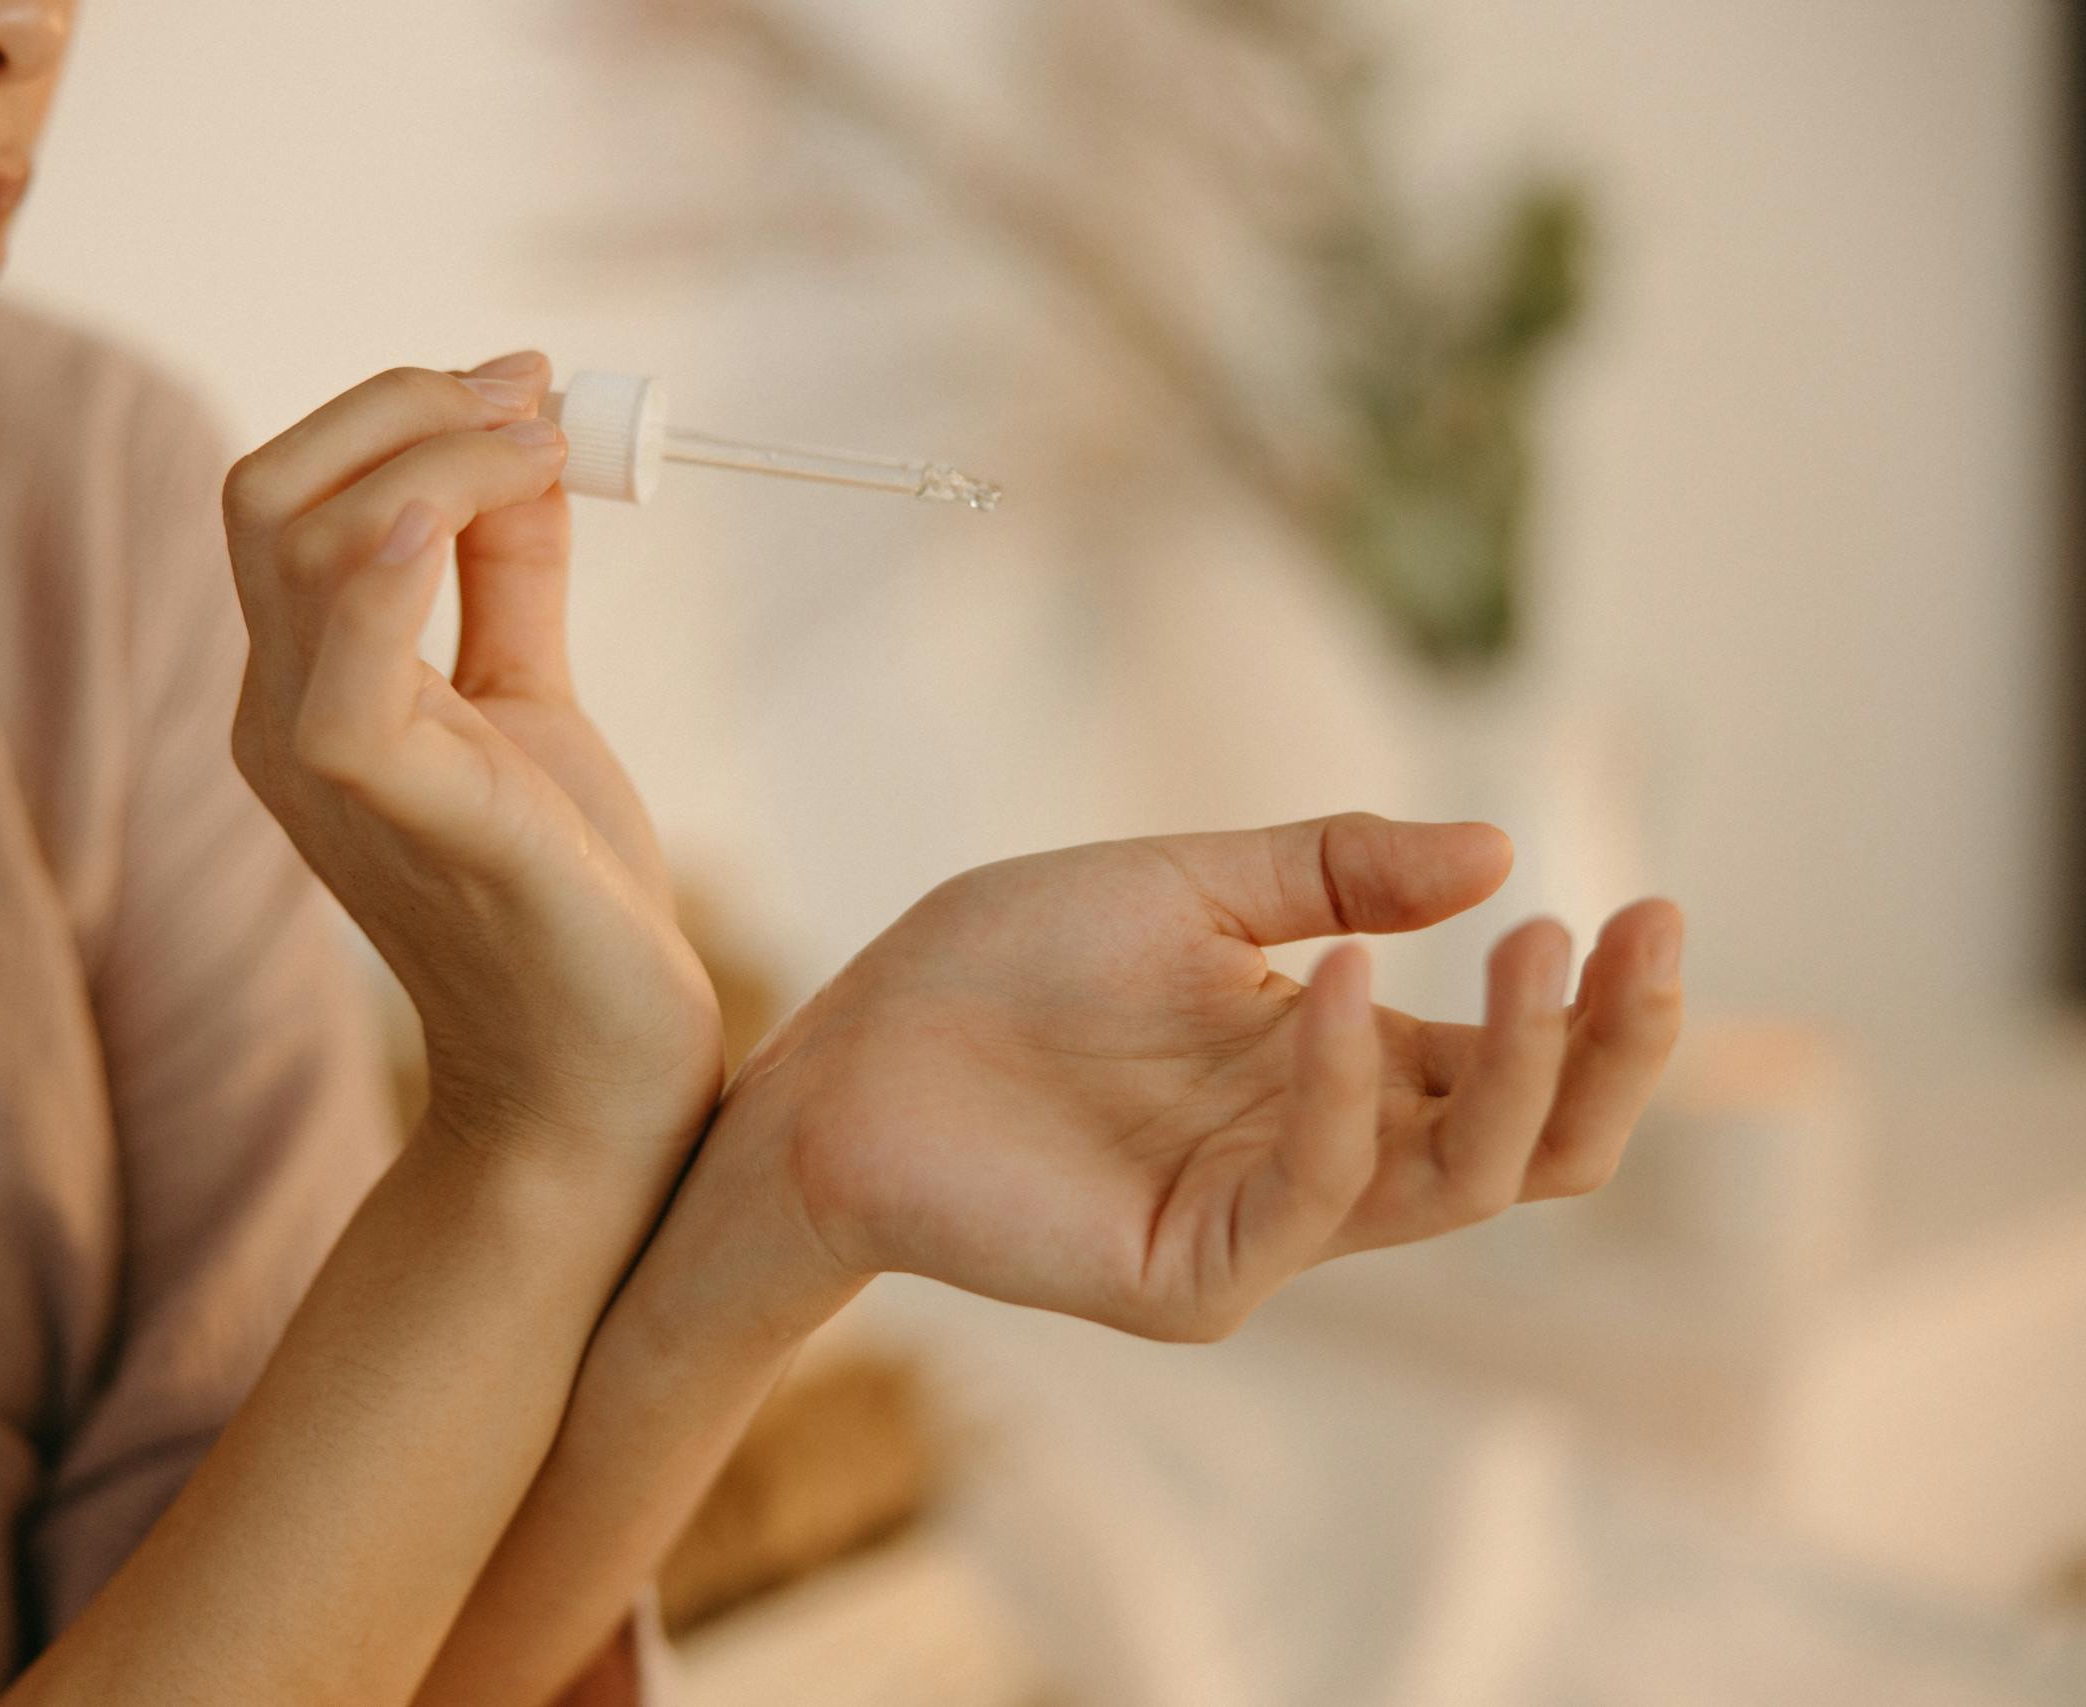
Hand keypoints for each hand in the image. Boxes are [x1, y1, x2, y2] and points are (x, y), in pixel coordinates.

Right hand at [222, 352, 719, 1170]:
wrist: (595, 1072)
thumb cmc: (565, 895)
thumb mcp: (534, 702)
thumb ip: (509, 581)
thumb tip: (528, 450)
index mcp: (309, 687)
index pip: (296, 496)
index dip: (404, 411)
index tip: (534, 388)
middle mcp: (282, 716)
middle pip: (273, 491)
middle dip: (408, 404)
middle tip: (541, 401)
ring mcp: (319, 765)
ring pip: (301, 541)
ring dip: (438, 454)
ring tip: (550, 445)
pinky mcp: (393, 810)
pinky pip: (346, 672)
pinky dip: (397, 563)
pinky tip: (470, 508)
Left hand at [707, 814, 1683, 1340]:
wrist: (849, 1053)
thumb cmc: (1005, 967)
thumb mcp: (1190, 884)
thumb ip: (1338, 870)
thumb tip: (1501, 849)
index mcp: (1339, 1069)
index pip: (1515, 1068)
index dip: (1602, 1008)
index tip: (1652, 907)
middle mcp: (1322, 1157)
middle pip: (1529, 1149)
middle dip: (1607, 1054)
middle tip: (1639, 936)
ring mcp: (1262, 1227)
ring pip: (1454, 1187)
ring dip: (1514, 1069)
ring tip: (1536, 947)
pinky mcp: (1188, 1272)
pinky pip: (1312, 1194)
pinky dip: (1343, 1089)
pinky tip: (1347, 983)